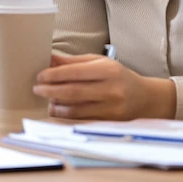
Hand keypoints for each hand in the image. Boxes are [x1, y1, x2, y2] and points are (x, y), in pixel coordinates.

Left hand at [33, 53, 176, 119]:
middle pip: (74, 92)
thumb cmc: (118, 76)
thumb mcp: (99, 62)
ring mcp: (111, 108)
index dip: (55, 75)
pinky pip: (82, 119)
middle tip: (37, 89)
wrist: (145, 98)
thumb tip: (49, 58)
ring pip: (76, 109)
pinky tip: (58, 110)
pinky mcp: (109, 122)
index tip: (40, 76)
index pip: (75, 73)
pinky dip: (67, 115)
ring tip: (46, 100)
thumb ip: (74, 62)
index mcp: (108, 70)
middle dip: (51, 91)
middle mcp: (110, 89)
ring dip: (57, 105)